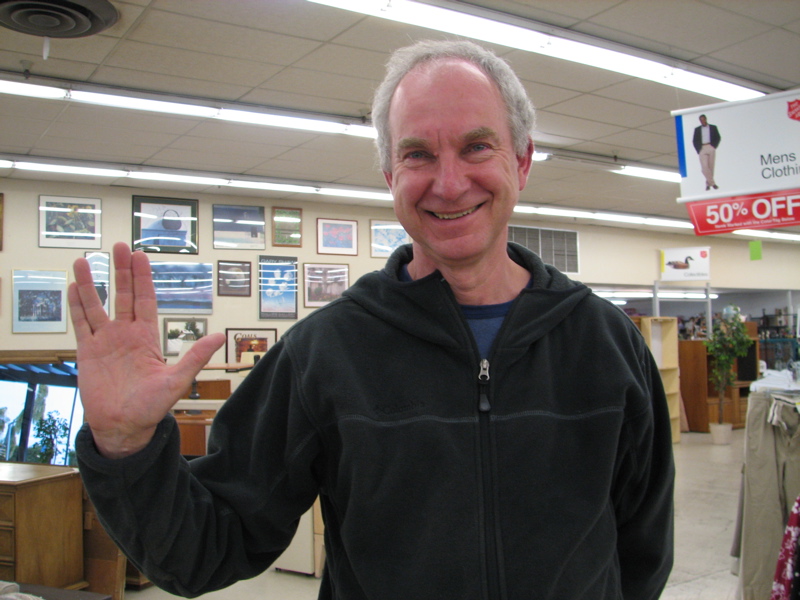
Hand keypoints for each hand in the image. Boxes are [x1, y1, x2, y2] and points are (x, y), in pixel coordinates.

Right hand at [68, 242, 224, 458]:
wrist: (124, 427)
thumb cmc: (152, 407)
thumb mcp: (177, 380)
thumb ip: (195, 357)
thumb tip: (218, 337)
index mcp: (147, 337)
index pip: (145, 299)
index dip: (142, 278)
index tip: (140, 256)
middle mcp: (125, 334)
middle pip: (122, 295)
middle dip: (120, 271)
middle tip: (118, 246)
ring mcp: (105, 342)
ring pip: (96, 305)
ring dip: (90, 284)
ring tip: (85, 260)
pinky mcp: (87, 353)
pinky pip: (81, 324)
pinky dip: (77, 306)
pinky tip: (73, 287)